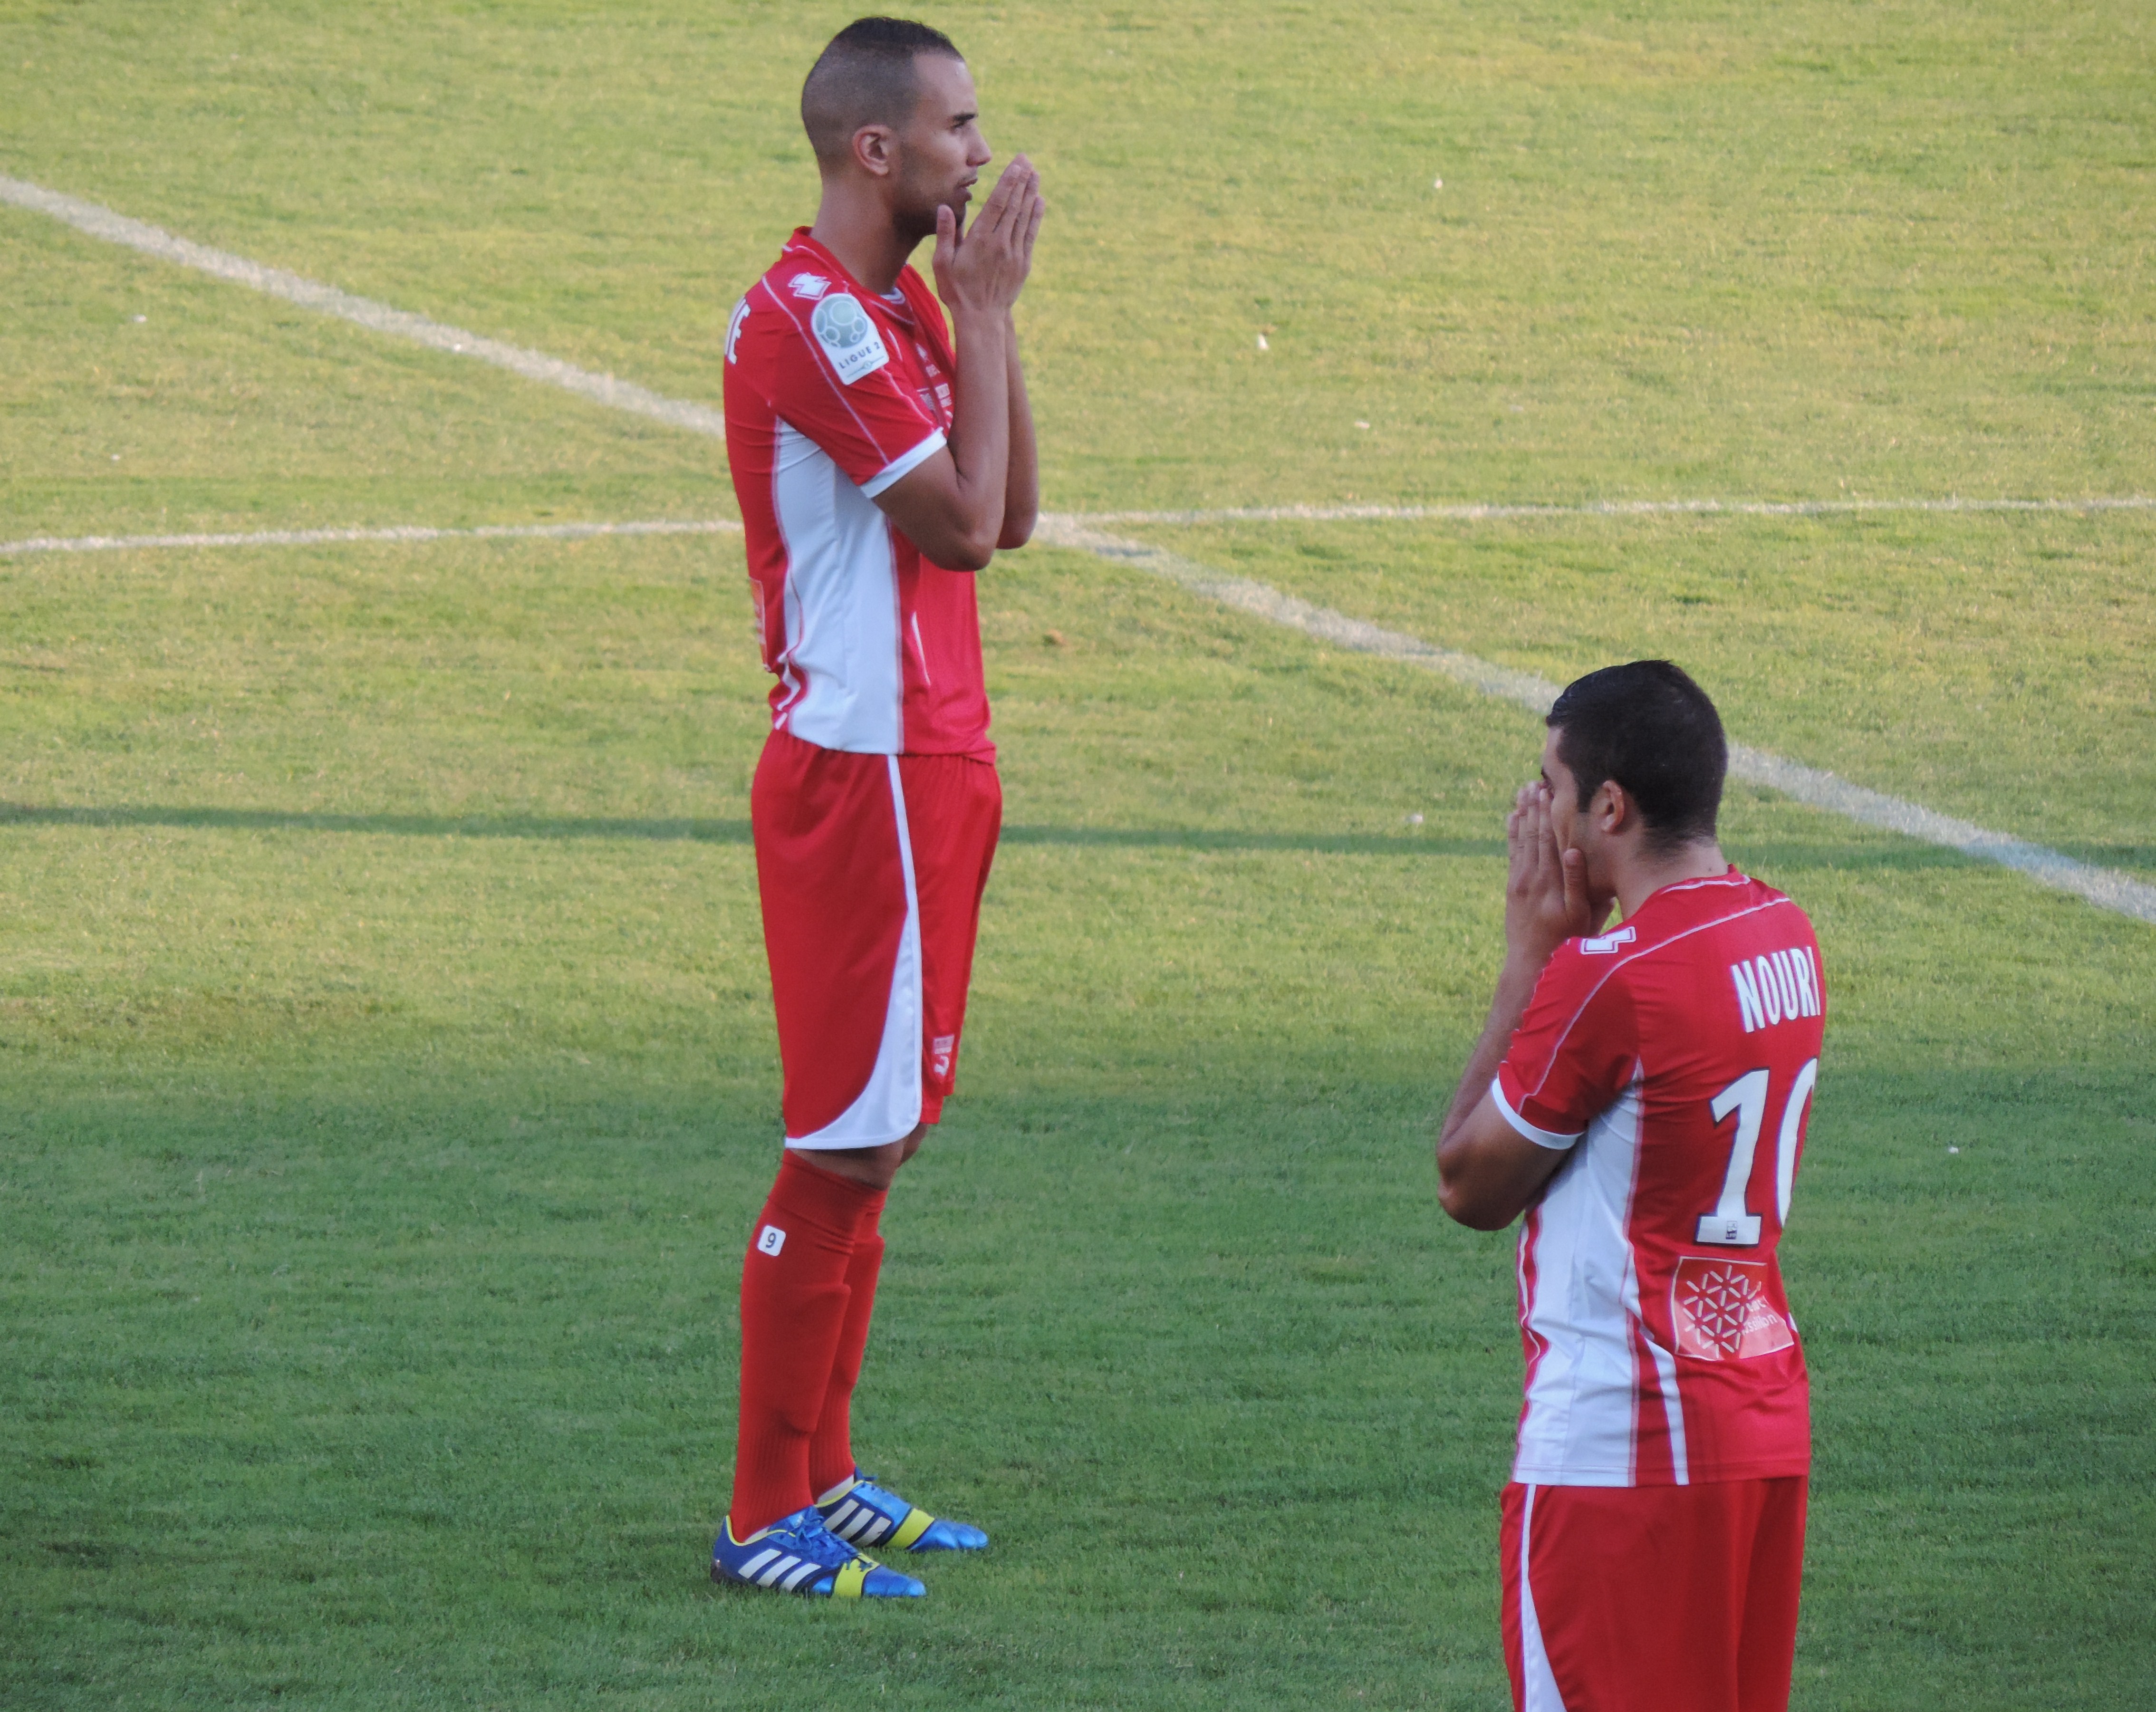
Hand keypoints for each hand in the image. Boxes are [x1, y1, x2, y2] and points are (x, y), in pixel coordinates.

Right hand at [933, 155, 1044, 316]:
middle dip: (1021, 181)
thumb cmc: (957, 291)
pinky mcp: (1022, 263)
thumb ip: (945, 234)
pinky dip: (1035, 216)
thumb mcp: (942, 263)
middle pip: (1014, 205)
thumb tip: (945, 207)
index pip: (998, 203)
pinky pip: (1030, 234)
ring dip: (1030, 194)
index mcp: (980, 239)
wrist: (982, 318)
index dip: (1009, 182)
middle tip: (1028, 160)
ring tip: (1035, 174)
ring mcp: (1014, 253)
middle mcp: (1000, 243)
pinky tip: (1039, 201)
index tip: (1017, 164)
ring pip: (1024, 217)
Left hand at [1503, 781, 1606, 969]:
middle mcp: (1533, 877)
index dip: (1549, 814)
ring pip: (1521, 840)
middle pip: (1533, 834)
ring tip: (1523, 791)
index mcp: (1552, 881)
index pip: (1550, 839)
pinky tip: (1512, 817)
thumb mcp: (1582, 916)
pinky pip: (1512, 853)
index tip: (1550, 791)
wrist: (1531, 961)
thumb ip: (1579, 882)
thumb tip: (1576, 851)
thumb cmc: (1566, 940)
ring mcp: (1520, 881)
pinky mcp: (1512, 886)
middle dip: (1535, 808)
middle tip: (1534, 782)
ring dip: (1522, 814)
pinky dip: (1512, 833)